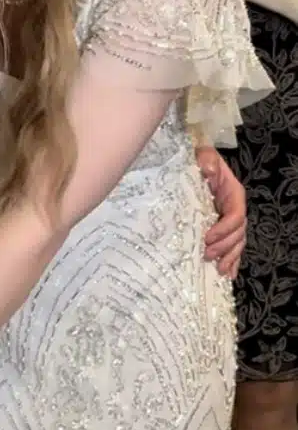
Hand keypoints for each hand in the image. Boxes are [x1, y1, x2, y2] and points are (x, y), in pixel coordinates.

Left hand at [196, 145, 246, 280]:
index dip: (225, 228)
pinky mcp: (221, 228)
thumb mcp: (202, 154)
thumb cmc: (198, 160)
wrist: (192, 166)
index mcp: (233, 193)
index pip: (236, 214)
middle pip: (238, 233)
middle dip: (225, 246)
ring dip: (230, 257)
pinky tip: (227, 274)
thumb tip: (209, 169)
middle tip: (207, 255)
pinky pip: (231, 247)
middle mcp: (234, 208)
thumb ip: (206, 159)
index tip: (207, 237)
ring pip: (237, 243)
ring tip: (219, 269)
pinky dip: (231, 261)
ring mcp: (228, 219)